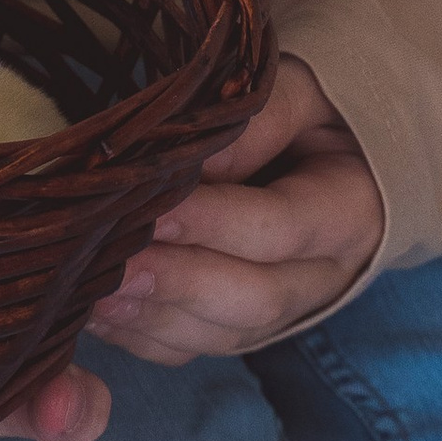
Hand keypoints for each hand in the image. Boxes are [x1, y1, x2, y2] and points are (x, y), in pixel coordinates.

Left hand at [82, 52, 382, 362]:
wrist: (344, 162)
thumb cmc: (316, 115)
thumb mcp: (305, 93)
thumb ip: (259, 120)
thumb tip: (192, 161)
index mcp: (349, 213)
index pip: (281, 229)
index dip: (215, 224)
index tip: (154, 212)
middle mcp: (323, 277)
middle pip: (255, 298)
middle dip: (179, 284)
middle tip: (114, 266)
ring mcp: (285, 311)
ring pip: (221, 334)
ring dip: (153, 319)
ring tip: (92, 297)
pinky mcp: (243, 326)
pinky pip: (195, 347)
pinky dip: (144, 338)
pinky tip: (97, 314)